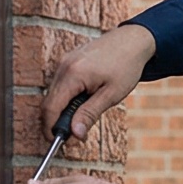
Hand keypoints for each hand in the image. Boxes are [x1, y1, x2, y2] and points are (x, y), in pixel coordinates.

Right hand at [42, 24, 156, 141]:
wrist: (133, 40)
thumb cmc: (126, 66)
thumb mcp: (111, 95)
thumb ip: (89, 114)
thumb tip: (75, 134)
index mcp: (73, 74)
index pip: (50, 108)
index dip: (51, 128)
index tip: (58, 143)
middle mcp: (63, 66)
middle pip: (49, 102)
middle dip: (57, 122)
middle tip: (75, 135)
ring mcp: (64, 62)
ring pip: (54, 94)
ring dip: (63, 110)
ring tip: (82, 119)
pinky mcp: (68, 61)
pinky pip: (60, 85)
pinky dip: (67, 98)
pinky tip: (83, 103)